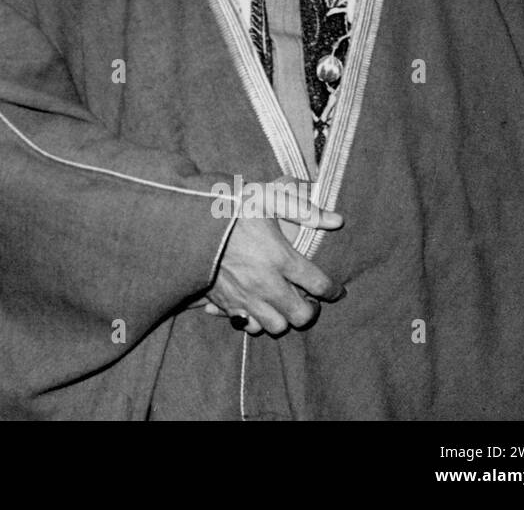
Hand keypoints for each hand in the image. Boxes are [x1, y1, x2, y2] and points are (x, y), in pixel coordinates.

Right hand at [201, 179, 344, 336]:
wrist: (186, 221)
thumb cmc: (229, 206)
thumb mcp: (267, 197)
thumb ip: (303, 210)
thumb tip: (337, 220)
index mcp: (281, 257)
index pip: (319, 284)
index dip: (333, 290)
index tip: (336, 290)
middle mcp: (266, 283)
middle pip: (301, 315)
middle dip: (310, 310)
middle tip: (307, 299)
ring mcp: (244, 296)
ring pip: (276, 326)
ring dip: (283, 318)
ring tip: (281, 304)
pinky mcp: (224, 302)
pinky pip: (247, 325)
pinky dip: (254, 321)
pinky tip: (254, 307)